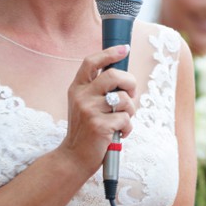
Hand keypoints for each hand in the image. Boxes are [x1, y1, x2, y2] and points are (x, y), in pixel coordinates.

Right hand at [59, 44, 137, 172]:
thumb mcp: (85, 105)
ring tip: (121, 120)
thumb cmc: (87, 129)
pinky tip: (118, 134)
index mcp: (77, 88)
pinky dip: (127, 127)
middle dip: (130, 83)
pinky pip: (126, 119)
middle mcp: (81, 96)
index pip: (91, 62)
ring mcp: (89, 110)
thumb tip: (125, 77)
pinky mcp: (99, 125)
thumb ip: (99, 90)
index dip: (109, 53)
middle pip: (114, 75)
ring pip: (124, 99)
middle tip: (131, 95)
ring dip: (130, 111)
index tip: (124, 48)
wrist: (74, 157)